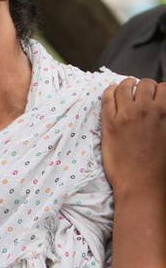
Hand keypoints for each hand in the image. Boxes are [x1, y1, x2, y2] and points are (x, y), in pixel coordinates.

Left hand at [101, 77, 165, 200]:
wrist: (141, 183)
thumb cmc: (159, 165)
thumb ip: (164, 117)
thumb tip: (161, 110)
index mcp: (165, 111)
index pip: (164, 87)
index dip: (160, 91)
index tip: (155, 96)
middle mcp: (146, 109)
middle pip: (146, 84)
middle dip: (144, 87)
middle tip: (141, 94)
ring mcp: (126, 115)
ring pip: (126, 87)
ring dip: (127, 85)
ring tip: (126, 89)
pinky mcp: (110, 124)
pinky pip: (108, 98)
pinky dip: (110, 91)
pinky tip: (111, 92)